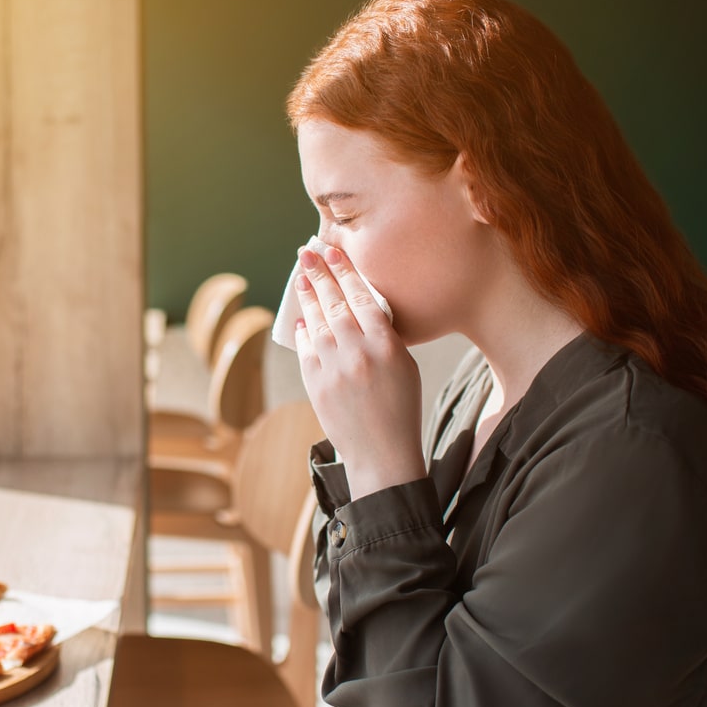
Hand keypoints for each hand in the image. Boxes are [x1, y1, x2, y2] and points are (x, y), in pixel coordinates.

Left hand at [293, 244, 425, 498]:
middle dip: (319, 275)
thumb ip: (384, 336)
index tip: (332, 251)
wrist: (382, 454)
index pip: (362, 297)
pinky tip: (301, 318)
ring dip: (308, 298)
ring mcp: (334, 369)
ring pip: (317, 323)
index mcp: (387, 345)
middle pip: (335, 304)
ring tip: (301, 277)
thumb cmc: (401, 408)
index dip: (345, 272)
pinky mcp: (316, 385)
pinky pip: (306, 350)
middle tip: (306, 253)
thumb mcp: (405, 366)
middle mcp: (358, 353)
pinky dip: (303, 332)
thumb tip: (359, 308)